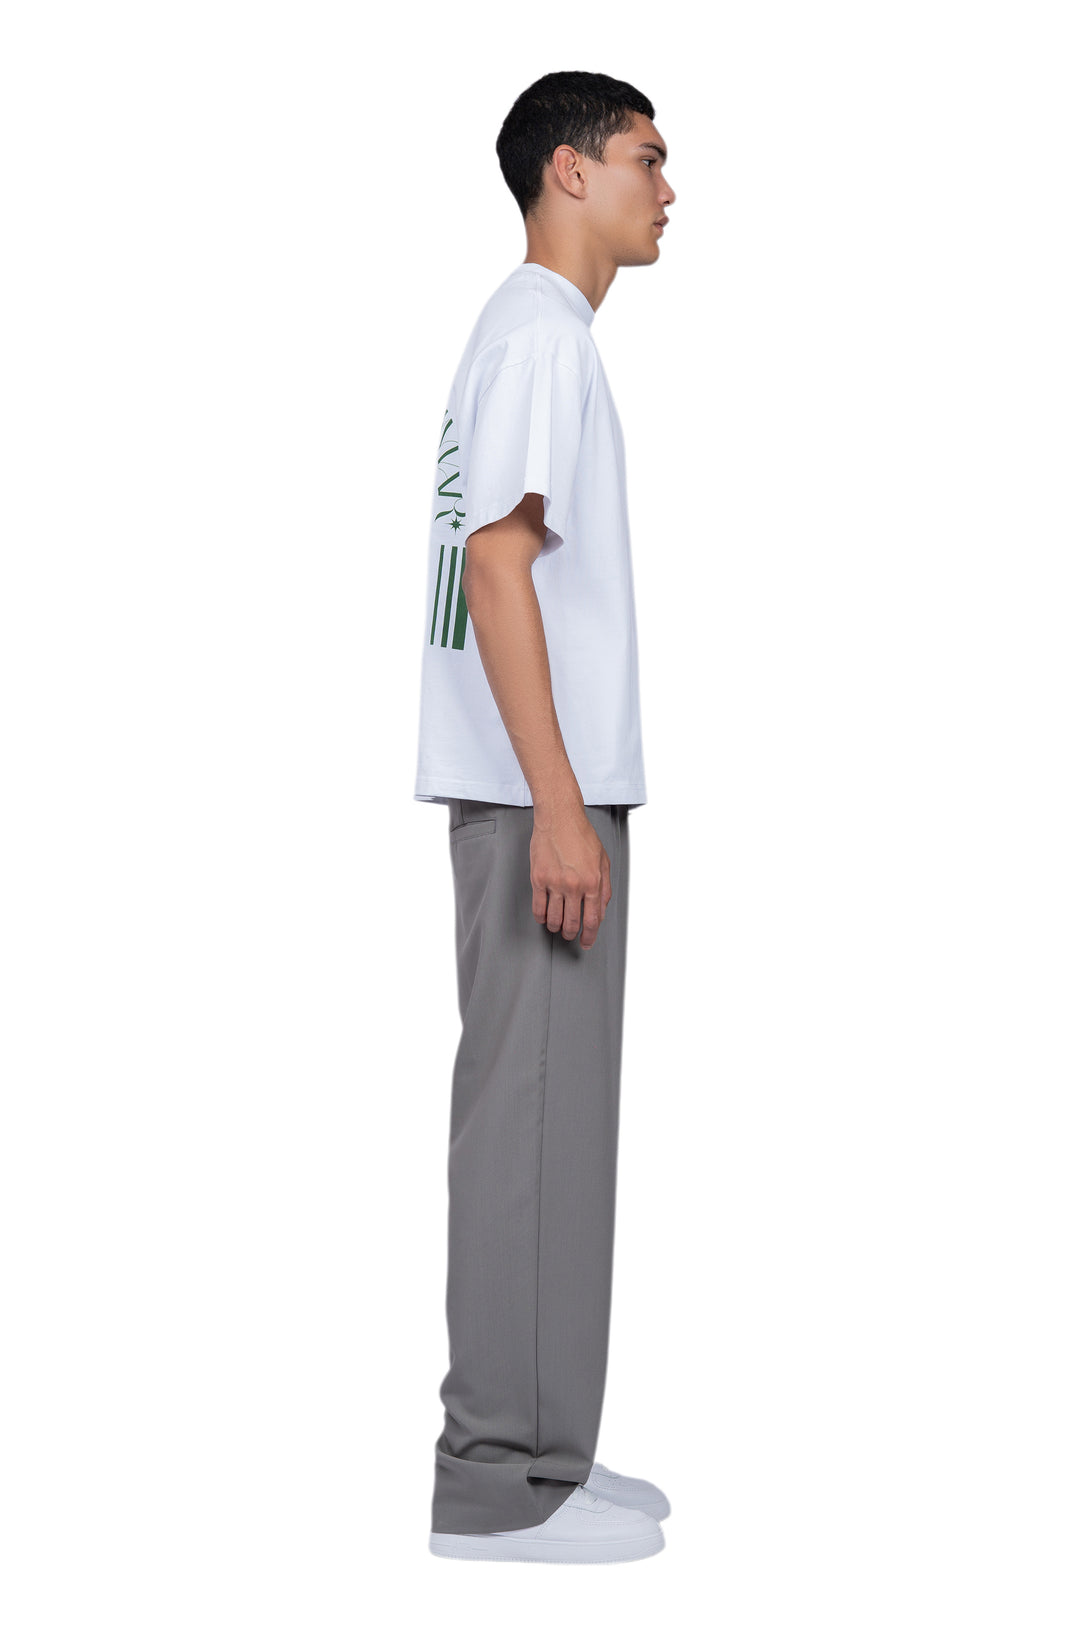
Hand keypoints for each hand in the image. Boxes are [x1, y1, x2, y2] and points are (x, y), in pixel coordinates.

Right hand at [529, 804, 611, 948]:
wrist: (560, 818)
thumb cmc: (581, 835)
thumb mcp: (603, 861)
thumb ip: (605, 889)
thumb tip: (601, 911)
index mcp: (593, 882)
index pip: (592, 920)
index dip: (589, 936)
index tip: (586, 942)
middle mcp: (574, 885)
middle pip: (572, 923)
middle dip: (571, 934)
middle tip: (570, 935)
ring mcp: (555, 883)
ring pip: (553, 919)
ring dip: (555, 927)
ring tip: (556, 926)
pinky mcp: (538, 878)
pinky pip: (538, 907)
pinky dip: (540, 917)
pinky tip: (543, 916)